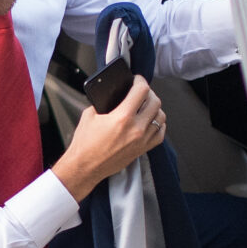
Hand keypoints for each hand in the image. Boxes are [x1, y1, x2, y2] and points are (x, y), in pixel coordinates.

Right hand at [53, 75, 164, 200]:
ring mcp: (142, 140)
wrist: (85, 167)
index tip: (137, 80)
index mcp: (122, 117)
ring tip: (146, 106)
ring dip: (155, 108)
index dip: (140, 81)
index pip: (141, 91)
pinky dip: (158, 125)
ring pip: (161, 117)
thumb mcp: (90, 115)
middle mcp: (135, 129)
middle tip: (141, 92)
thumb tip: (113, 95)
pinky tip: (150, 121)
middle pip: (155, 102)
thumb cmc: (85, 144)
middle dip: (149, 93)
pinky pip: (160, 133)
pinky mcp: (142, 150)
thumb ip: (104, 102)